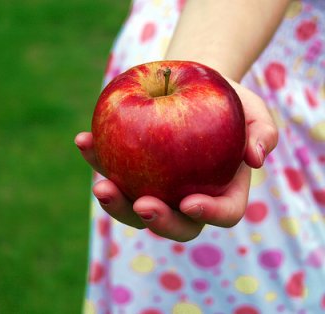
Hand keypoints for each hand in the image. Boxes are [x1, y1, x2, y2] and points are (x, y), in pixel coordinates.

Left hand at [75, 80, 277, 241]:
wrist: (192, 84)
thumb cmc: (226, 100)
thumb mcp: (251, 108)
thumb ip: (262, 132)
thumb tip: (256, 158)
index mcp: (221, 191)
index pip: (222, 212)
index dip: (208, 214)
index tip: (188, 202)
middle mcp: (186, 197)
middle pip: (173, 223)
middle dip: (156, 221)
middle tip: (141, 204)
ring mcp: (155, 186)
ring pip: (134, 207)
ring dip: (116, 202)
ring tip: (101, 185)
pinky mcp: (130, 168)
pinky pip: (111, 169)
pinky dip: (96, 158)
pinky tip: (84, 142)